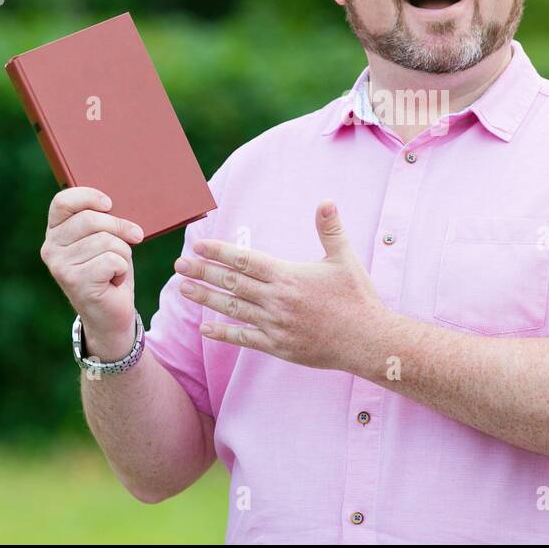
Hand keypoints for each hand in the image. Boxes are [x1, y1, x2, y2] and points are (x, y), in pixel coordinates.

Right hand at [41, 187, 144, 359]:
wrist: (111, 313)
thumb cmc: (110, 271)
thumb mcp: (107, 239)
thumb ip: (104, 221)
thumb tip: (118, 205)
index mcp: (55, 232)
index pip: (62, 202)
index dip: (88, 196)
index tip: (109, 204)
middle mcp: (51, 248)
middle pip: (90, 219)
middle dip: (120, 227)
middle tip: (135, 236)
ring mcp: (60, 266)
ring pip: (106, 241)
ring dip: (123, 253)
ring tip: (116, 268)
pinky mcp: (75, 282)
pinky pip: (112, 260)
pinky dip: (122, 270)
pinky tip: (114, 280)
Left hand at [173, 200, 392, 372]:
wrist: (368, 340)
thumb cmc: (357, 298)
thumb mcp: (344, 259)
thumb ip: (330, 230)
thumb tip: (326, 201)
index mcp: (289, 276)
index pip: (246, 260)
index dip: (220, 252)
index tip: (199, 245)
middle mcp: (277, 299)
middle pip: (232, 283)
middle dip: (203, 272)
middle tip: (180, 264)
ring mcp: (275, 324)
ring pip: (232, 309)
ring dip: (206, 298)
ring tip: (184, 289)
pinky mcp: (278, 346)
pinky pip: (244, 338)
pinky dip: (223, 332)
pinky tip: (205, 328)